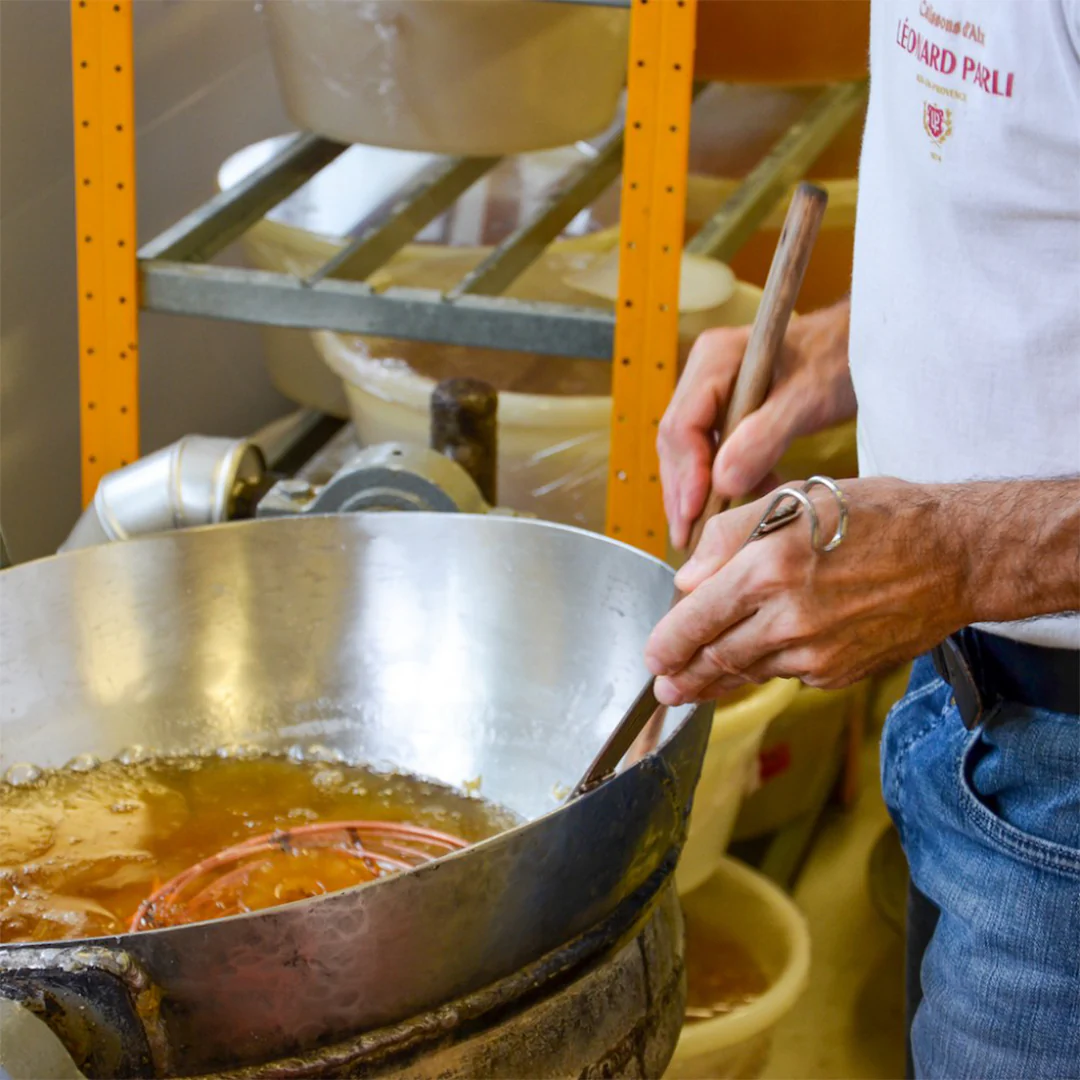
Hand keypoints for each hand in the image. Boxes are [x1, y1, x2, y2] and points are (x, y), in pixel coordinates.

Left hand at [644, 478, 971, 702]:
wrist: (955, 556)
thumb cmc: (878, 516)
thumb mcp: (798, 497)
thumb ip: (730, 535)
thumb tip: (687, 578)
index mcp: (770, 568)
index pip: (698, 618)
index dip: (668, 642)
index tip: (652, 657)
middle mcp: (790, 618)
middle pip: (717, 657)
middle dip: (684, 677)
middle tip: (664, 688)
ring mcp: (817, 652)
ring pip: (749, 672)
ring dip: (717, 680)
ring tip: (692, 688)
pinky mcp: (840, 672)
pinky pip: (788, 675)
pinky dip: (768, 669)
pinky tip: (759, 662)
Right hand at [658, 298, 855, 548]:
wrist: (862, 346)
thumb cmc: (839, 360)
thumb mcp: (807, 399)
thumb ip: (763, 438)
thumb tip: (722, 483)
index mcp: (714, 359)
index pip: (683, 425)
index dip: (686, 474)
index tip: (695, 513)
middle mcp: (703, 374)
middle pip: (678, 443)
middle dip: (683, 492)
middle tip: (689, 538)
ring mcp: (711, 393)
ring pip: (690, 453)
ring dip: (700, 493)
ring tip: (706, 535)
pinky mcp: (726, 412)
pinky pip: (712, 453)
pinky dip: (722, 484)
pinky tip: (737, 507)